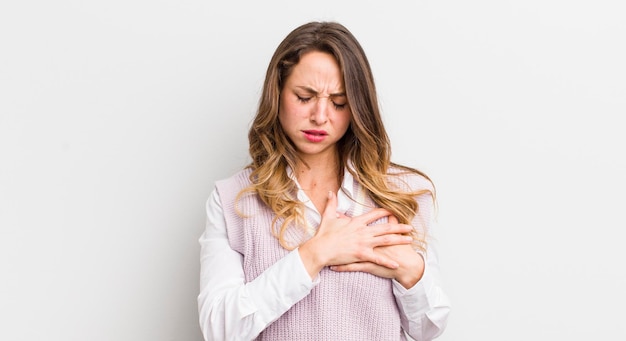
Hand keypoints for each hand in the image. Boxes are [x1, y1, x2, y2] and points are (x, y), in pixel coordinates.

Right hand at [298, 191, 413, 278]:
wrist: (320, 249)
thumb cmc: (324, 235)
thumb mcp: (328, 216)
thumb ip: (331, 203)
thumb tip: (330, 192)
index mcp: (357, 222)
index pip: (375, 214)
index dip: (385, 212)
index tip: (394, 212)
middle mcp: (363, 231)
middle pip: (385, 227)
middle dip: (399, 227)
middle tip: (410, 227)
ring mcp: (364, 242)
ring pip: (386, 241)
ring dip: (399, 240)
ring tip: (410, 240)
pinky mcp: (362, 254)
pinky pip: (378, 258)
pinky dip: (388, 262)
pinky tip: (397, 264)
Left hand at [329, 215, 425, 288]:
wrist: (407, 265)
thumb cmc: (402, 249)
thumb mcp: (397, 232)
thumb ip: (392, 222)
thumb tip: (391, 213)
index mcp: (373, 233)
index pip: (358, 224)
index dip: (347, 220)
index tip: (337, 216)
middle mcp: (368, 242)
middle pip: (349, 236)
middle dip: (337, 233)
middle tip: (325, 230)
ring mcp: (366, 254)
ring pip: (347, 252)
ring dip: (335, 252)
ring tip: (323, 251)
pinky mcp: (367, 265)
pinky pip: (351, 267)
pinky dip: (342, 267)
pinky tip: (332, 267)